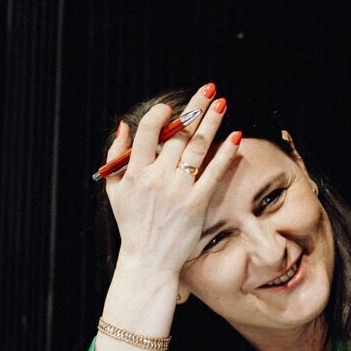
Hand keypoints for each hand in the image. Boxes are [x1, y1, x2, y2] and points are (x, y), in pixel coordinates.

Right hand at [103, 87, 241, 276]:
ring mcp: (178, 190)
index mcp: (134, 172)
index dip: (161, 115)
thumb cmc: (132, 224)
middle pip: (178, 135)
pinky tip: (235, 136)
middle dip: (194, 108)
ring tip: (222, 102)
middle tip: (209, 89)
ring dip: (211, 121)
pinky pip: (213, 172)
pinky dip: (225, 153)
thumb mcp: (114, 191)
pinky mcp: (196, 204)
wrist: (147, 261)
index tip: (172, 107)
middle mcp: (156, 178)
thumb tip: (124, 125)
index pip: (148, 132)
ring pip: (197, 147)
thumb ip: (116, 156)